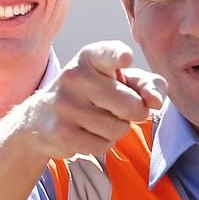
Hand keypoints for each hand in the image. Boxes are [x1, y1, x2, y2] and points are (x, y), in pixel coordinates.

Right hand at [22, 41, 165, 158]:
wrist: (42, 116)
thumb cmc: (94, 94)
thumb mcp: (120, 80)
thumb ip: (147, 84)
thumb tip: (156, 101)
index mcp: (91, 58)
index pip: (108, 53)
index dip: (119, 56)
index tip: (125, 58)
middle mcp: (75, 76)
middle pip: (131, 106)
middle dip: (135, 114)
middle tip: (119, 109)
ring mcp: (65, 105)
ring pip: (118, 129)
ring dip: (116, 130)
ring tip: (98, 120)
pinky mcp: (60, 132)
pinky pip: (103, 145)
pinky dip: (102, 144)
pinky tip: (87, 133)